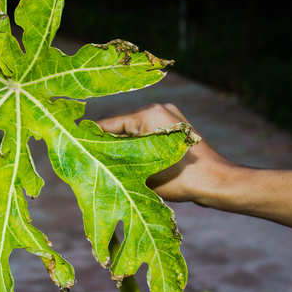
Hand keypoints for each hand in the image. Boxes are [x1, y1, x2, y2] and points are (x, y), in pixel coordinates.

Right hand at [97, 103, 236, 203]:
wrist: (218, 183)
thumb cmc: (180, 180)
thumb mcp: (140, 173)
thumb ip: (114, 161)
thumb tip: (90, 160)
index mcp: (148, 114)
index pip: (108, 125)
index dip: (89, 139)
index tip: (73, 149)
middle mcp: (158, 108)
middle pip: (120, 126)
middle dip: (105, 144)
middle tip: (88, 160)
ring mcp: (168, 115)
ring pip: (133, 130)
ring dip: (121, 146)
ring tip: (104, 164)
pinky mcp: (175, 126)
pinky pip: (147, 133)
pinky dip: (136, 146)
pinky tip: (126, 162)